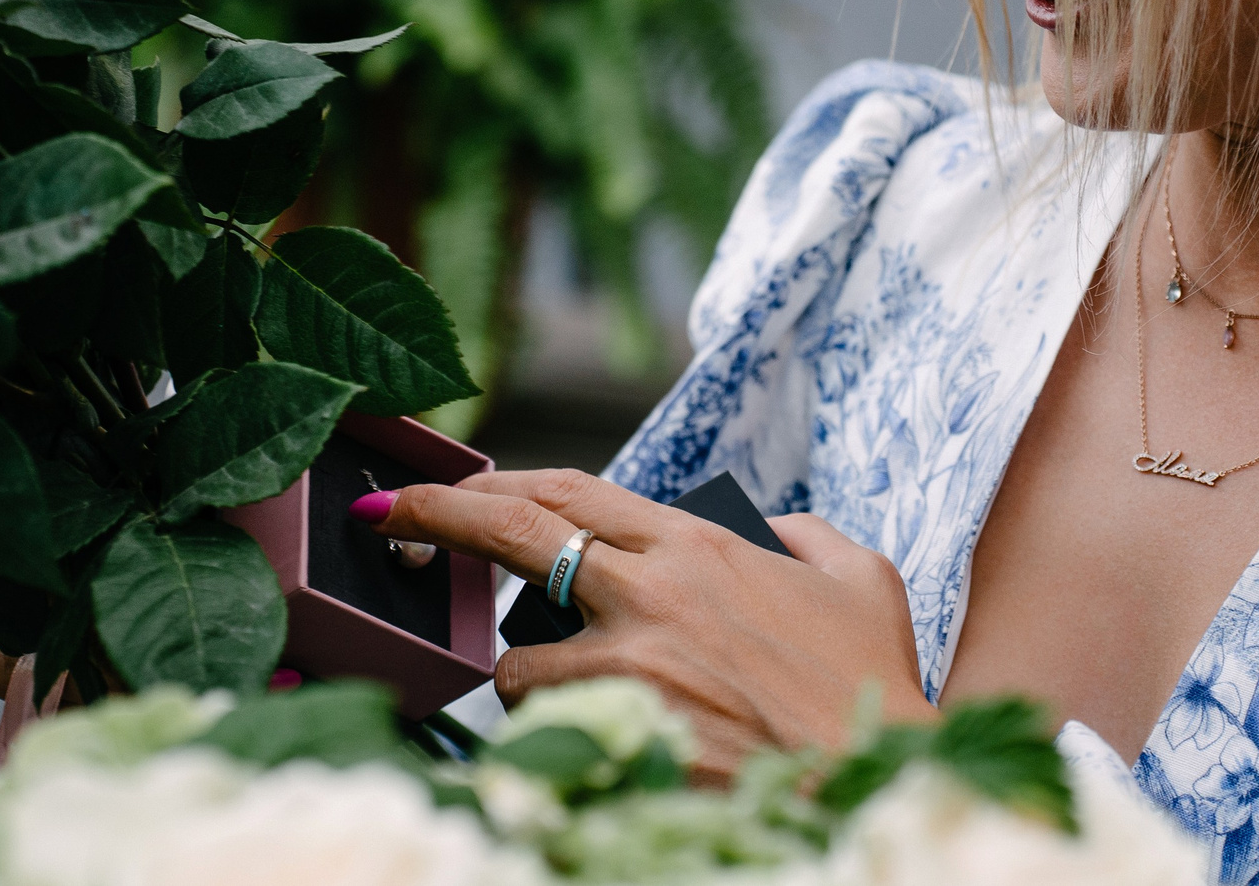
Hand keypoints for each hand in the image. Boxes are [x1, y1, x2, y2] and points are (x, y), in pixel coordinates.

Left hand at [369, 469, 934, 772]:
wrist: (872, 779)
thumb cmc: (870, 687)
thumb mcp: (858, 579)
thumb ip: (801, 534)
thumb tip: (768, 528)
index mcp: (696, 546)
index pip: (568, 491)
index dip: (498, 480)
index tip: (453, 481)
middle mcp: (649, 594)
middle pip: (513, 533)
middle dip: (438, 515)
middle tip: (386, 514)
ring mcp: (628, 668)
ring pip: (517, 660)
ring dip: (525, 676)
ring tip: (575, 701)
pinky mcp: (619, 737)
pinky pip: (545, 733)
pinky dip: (552, 740)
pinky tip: (591, 748)